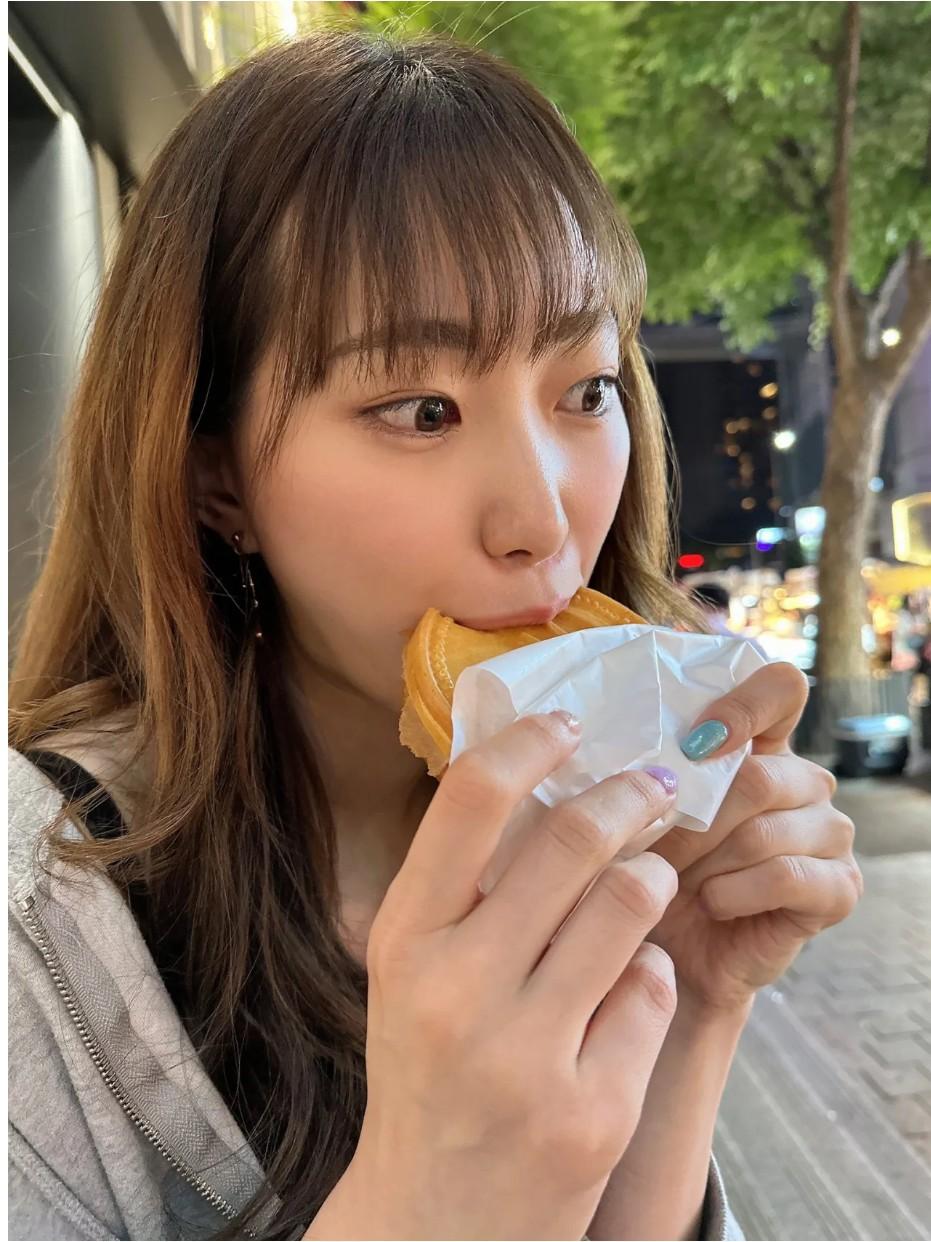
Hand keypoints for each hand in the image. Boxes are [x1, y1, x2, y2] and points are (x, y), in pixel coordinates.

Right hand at [306, 711, 681, 1240]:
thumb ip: (463, 887)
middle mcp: (456, 991)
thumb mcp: (413, 973)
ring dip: (652, 876)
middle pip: (573, 840)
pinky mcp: (592, 1113)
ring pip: (630, 905)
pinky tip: (627, 990)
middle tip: (656, 783)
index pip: (469, 803)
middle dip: (631, 795)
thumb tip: (541, 775)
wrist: (432, 1223)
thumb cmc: (426, 1071)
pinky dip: (650, 975)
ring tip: (650, 876)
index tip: (568, 722)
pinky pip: (654, 992)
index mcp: (403, 942)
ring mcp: (526, 1057)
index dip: (528, 742)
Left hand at [646, 661, 863, 1013]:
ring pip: (767, 828)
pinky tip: (712, 903)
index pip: (780, 688)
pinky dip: (735, 892)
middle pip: (761, 775)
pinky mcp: (839, 888)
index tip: (695, 742)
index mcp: (760, 746)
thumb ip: (645, 771)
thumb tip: (621, 751)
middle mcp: (803, 782)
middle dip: (695, 820)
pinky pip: (788, 874)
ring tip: (675, 882)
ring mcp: (829, 833)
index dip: (744, 705)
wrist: (670, 957)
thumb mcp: (638, 813)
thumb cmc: (647, 874)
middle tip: (654, 850)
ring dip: (707, 861)